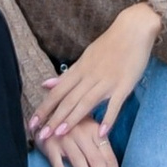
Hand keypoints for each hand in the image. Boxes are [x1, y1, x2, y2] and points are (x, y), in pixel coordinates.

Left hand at [27, 2, 160, 148]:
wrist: (133, 29)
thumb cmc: (110, 44)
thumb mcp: (85, 57)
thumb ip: (67, 74)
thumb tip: (45, 84)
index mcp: (80, 69)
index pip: (58, 92)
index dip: (44, 108)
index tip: (32, 123)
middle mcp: (90, 76)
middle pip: (69, 99)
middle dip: (54, 118)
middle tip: (41, 136)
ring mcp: (107, 81)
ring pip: (86, 102)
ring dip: (73, 118)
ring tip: (61, 134)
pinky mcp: (124, 85)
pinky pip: (115, 104)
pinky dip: (108, 118)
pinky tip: (101, 133)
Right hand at [38, 114, 121, 166]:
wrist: (47, 116)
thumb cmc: (73, 129)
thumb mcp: (89, 134)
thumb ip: (99, 150)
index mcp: (96, 131)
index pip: (108, 157)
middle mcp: (82, 133)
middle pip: (96, 159)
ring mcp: (65, 137)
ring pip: (78, 159)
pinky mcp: (50, 143)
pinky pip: (56, 158)